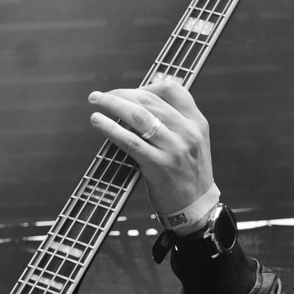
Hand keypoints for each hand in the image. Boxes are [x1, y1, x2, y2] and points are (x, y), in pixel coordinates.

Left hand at [88, 78, 215, 216]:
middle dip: (121, 93)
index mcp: (197, 122)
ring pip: (138, 115)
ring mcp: (174, 148)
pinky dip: (110, 128)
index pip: (172, 89)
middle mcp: (187, 131)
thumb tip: (141, 102)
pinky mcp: (158, 165)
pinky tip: (98, 122)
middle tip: (101, 96)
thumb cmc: (188, 174)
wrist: (196, 208)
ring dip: (112, 104)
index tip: (128, 92)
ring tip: (96, 101)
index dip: (146, 85)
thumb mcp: (193, 142)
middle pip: (149, 99)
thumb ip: (174, 121)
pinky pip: (130, 141)